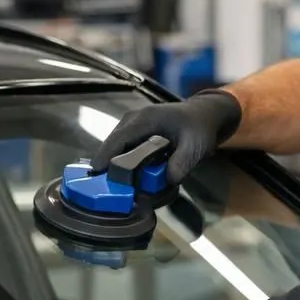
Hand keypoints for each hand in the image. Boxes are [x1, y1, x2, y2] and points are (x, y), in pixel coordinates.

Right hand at [91, 90, 241, 185]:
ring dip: (114, 161)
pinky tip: (124, 174)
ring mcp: (133, 122)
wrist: (203, 115)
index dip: (106, 154)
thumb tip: (168, 180)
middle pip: (113, 141)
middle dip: (107, 162)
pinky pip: (122, 145)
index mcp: (146, 119)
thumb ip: (182, 162)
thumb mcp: (195, 146)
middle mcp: (134, 118)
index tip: (96, 171)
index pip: (120, 138)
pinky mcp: (135, 129)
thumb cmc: (199, 128)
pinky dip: (121, 158)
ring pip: (116, 143)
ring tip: (113, 183)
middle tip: (103, 185)